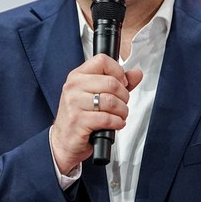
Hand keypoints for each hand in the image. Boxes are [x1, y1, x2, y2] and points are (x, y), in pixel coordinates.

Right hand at [50, 54, 141, 172]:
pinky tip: (116, 124)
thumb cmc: (80, 116)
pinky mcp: (78, 120)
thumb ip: (119, 83)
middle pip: (111, 82)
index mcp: (77, 76)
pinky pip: (107, 118)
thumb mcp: (97, 94)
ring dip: (122, 111)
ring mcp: (74, 103)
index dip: (118, 72)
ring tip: (120, 115)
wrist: (64, 140)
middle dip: (124, 96)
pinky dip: (117, 122)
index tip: (122, 83)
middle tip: (122, 104)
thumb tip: (136, 73)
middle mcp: (73, 87)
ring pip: (111, 101)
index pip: (102, 60)